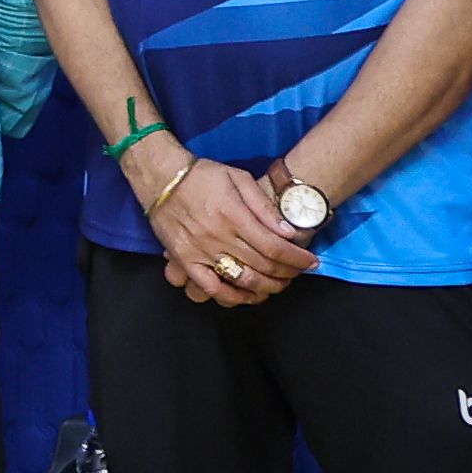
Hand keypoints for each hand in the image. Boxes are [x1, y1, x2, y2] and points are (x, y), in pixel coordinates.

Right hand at [154, 160, 318, 305]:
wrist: (160, 177)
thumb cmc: (202, 175)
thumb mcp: (238, 178)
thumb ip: (263, 206)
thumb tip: (288, 232)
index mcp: (233, 215)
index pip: (274, 246)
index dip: (297, 258)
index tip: (311, 261)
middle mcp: (218, 236)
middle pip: (263, 265)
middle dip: (288, 272)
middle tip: (299, 271)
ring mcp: (200, 251)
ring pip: (242, 280)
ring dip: (267, 287)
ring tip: (280, 283)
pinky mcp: (185, 260)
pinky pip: (211, 288)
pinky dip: (232, 297)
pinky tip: (248, 296)